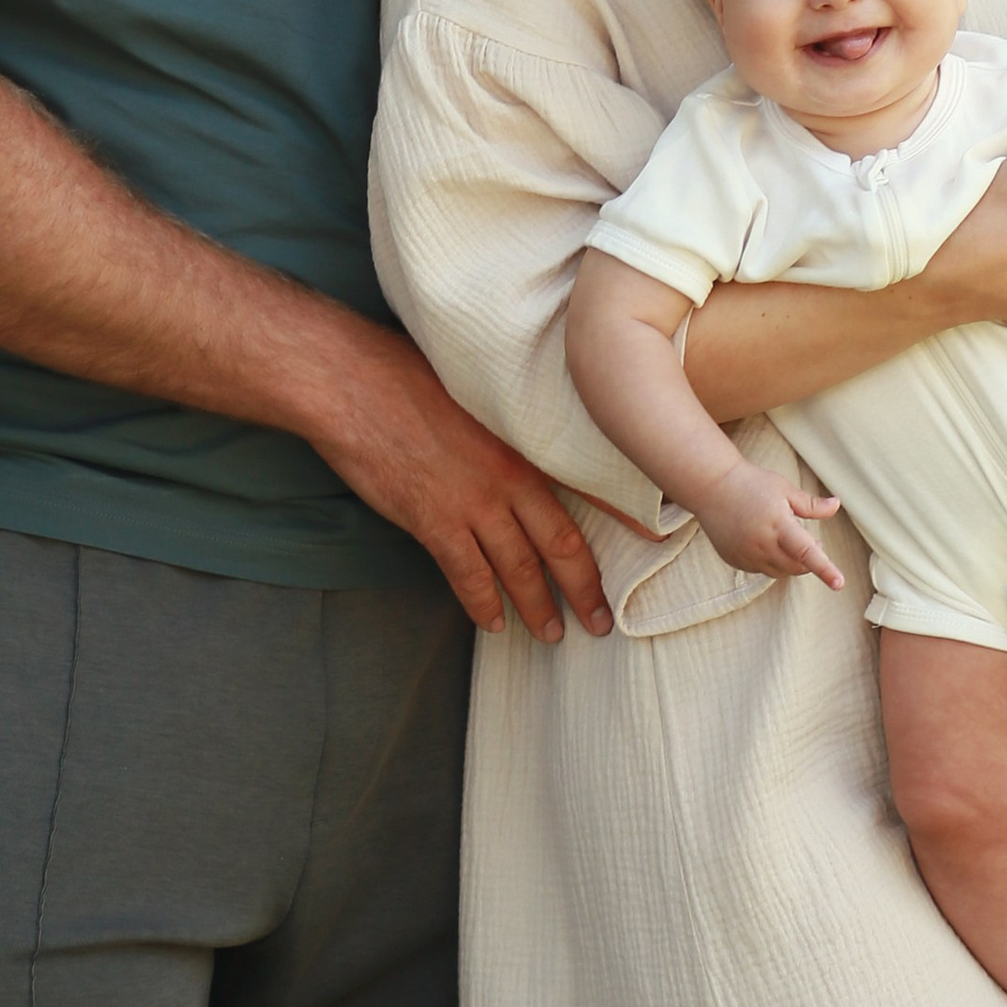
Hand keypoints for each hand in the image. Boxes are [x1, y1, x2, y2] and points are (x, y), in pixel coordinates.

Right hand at [315, 328, 610, 643]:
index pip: (587, 486)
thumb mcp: (475, 388)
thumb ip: (504, 422)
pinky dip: (483, 604)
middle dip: (584, 587)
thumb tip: (520, 435)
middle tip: (601, 621)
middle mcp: (507, 477)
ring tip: (552, 634)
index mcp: (523, 441)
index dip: (622, 518)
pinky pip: (468, 576)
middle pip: (560, 544)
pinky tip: (494, 623)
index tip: (653, 543)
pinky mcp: (433, 522)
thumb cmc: (406, 373)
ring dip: (538, 606)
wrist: (353, 383)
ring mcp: (471, 502)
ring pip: (518, 569)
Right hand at [695, 458, 846, 592]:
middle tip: (808, 538)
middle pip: (797, 567)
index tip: (839, 583)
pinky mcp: (735, 560)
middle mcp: (762, 544)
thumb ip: (811, 505)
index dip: (825, 569)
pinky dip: (770, 561)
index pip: (807, 552)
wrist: (712, 487)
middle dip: (808, 559)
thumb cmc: (751, 483)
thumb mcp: (784, 489)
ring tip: (783, 536)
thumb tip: (837, 505)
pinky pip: (761, 570)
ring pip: (780, 572)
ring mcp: (747, 555)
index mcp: (778, 524)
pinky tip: (763, 540)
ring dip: (790, 561)